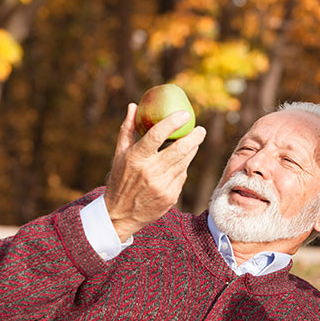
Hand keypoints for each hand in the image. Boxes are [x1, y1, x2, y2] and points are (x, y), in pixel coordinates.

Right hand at [104, 103, 205, 240]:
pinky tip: (179, 164)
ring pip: (185, 162)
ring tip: (193, 141)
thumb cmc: (120, 179)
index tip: (185, 114)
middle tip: (200, 129)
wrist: (121, 214)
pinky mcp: (171, 196)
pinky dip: (182, 168)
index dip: (172, 122)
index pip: (156, 135)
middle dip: (194, 137)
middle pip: (179, 150)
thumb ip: (127, 129)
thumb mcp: (119, 155)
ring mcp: (162, 185)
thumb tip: (134, 106)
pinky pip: (182, 176)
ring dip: (192, 150)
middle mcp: (150, 172)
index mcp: (136, 158)